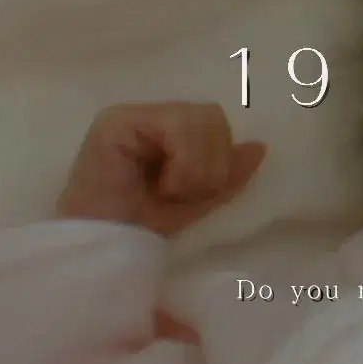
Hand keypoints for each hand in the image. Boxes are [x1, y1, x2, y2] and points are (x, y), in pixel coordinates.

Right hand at [55, 102, 266, 236]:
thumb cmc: (141, 229)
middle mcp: (151, 115)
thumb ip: (227, 175)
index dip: (221, 160)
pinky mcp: (117, 120)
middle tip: (182, 194)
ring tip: (170, 191)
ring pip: (202, 119)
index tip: (200, 194)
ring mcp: (132, 114)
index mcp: (170, 131)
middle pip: (213, 117)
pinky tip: (162, 185)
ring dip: (197, 167)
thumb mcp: (197, 202)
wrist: (102, 249)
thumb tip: (259, 148)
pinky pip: (178, 126)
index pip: (217, 125)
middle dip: (211, 165)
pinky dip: (183, 163)